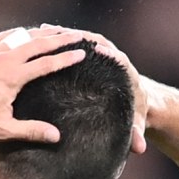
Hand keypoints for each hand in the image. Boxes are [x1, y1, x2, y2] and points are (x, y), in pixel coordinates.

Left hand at [0, 26, 87, 143]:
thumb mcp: (4, 129)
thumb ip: (31, 131)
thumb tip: (56, 136)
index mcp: (14, 76)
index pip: (47, 63)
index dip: (66, 58)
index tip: (82, 52)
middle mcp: (4, 59)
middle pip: (38, 43)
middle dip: (60, 39)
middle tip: (76, 35)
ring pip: (21, 37)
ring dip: (39, 34)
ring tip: (54, 32)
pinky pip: (3, 37)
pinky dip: (17, 34)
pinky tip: (22, 33)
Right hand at [41, 25, 148, 154]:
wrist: (133, 105)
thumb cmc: (131, 115)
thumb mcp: (132, 126)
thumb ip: (136, 135)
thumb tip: (140, 148)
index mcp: (125, 72)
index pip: (118, 57)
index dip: (108, 52)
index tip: (98, 49)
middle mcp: (111, 59)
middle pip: (96, 41)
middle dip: (78, 36)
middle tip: (60, 33)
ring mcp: (98, 56)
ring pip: (82, 40)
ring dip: (65, 34)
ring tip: (44, 30)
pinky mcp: (87, 59)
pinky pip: (72, 46)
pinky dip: (58, 41)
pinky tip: (38, 38)